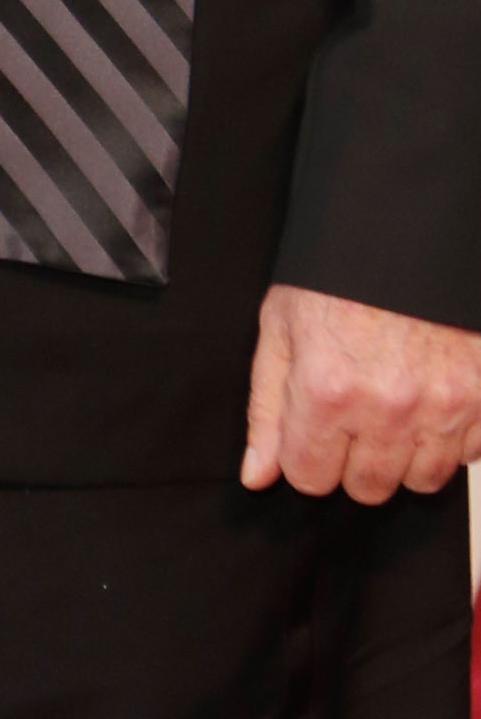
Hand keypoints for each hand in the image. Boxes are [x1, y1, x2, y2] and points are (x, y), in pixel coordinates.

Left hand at [241, 282, 480, 501]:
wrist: (402, 231)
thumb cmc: (336, 274)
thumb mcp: (280, 327)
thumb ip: (267, 409)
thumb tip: (257, 474)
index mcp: (328, 389)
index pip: (310, 476)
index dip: (305, 456)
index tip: (310, 433)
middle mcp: (388, 407)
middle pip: (367, 487)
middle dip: (352, 458)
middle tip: (353, 412)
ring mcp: (443, 406)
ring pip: (420, 480)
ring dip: (404, 454)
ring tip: (391, 404)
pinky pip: (467, 455)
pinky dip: (449, 437)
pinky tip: (428, 397)